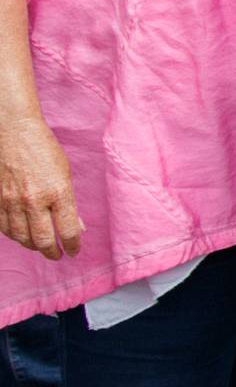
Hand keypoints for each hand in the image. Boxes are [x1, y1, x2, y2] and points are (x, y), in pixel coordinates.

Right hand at [0, 121, 82, 260]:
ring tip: (39, 246)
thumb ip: (69, 202)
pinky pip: (3, 227)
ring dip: (31, 245)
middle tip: (56, 255)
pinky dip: (13, 235)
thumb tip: (77, 227)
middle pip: (42, 240)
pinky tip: (20, 234)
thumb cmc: (43, 149)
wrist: (12, 131)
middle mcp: (34, 200)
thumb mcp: (65, 173)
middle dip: (51, 252)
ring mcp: (11, 201)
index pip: (68, 230)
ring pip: (20, 237)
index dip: (73, 245)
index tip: (74, 251)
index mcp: (58, 192)